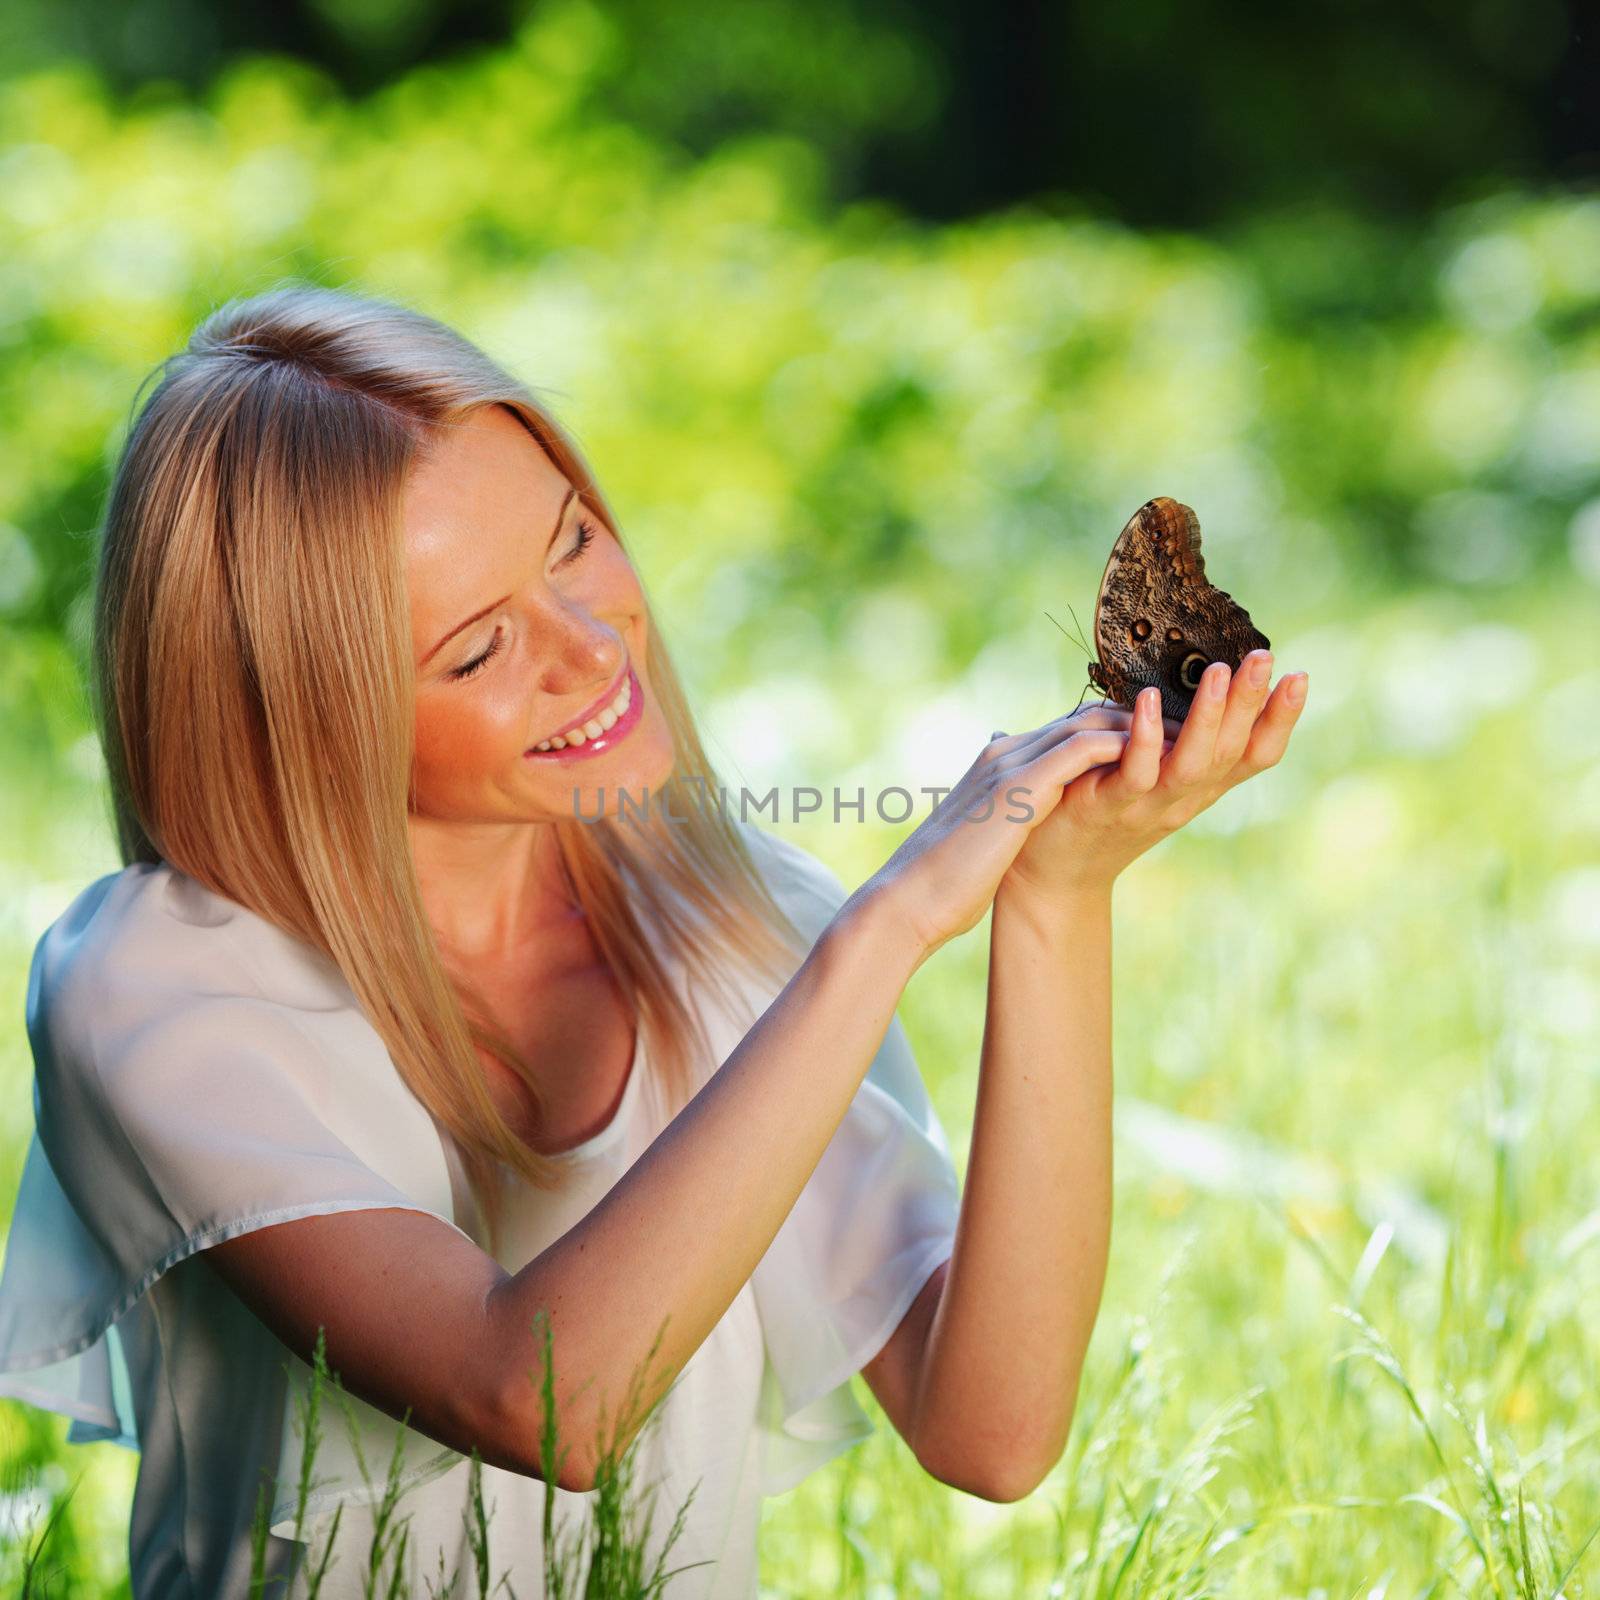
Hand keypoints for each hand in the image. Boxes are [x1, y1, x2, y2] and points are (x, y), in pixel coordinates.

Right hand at [859, 703, 1180, 966]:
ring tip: (1190, 734)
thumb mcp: (983, 842)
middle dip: (1140, 717)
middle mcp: (1004, 752)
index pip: (1066, 728)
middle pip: (1084, 715)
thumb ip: (1006, 820)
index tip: (1162, 738)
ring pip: (1089, 723)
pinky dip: (1124, 745)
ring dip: (1142, 725)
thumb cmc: (942, 885)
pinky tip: (1160, 755)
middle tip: (1193, 726)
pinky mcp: (1018, 786)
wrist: (908, 902)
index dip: (1117, 728)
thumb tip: (1020, 826)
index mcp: (997, 764)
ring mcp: (1009, 764)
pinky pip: (1082, 749)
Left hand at [997, 649, 1307, 902]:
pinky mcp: (1108, 806)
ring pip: (1192, 764)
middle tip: (1264, 656)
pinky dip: (1144, 736)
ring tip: (1219, 672)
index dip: (1279, 720)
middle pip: (1231, 752)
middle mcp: (1185, 797)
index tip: (1299, 677)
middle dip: (1251, 703)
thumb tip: (1199, 679)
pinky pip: (1135, 773)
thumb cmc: (1103, 804)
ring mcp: (1149, 805)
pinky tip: (1145, 699)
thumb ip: (1176, 737)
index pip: (1254, 754)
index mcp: (1200, 785)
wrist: (1055, 869)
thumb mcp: (1154, 772)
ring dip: (1208, 717)